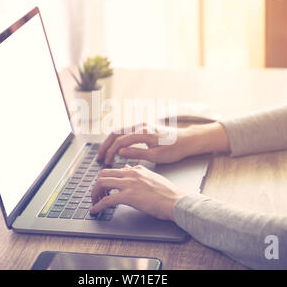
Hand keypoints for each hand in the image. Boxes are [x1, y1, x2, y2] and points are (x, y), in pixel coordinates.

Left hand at [90, 164, 185, 220]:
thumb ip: (140, 173)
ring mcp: (129, 184)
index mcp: (137, 169)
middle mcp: (131, 174)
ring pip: (102, 183)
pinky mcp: (128, 196)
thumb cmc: (168, 193)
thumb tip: (128, 169)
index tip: (105, 187)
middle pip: (104, 174)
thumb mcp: (153, 177)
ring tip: (95, 201)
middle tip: (97, 194)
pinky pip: (107, 200)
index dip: (107, 179)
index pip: (115, 170)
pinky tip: (95, 210)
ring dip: (95, 193)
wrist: (175, 201)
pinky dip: (98, 205)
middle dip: (98, 185)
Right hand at [96, 122, 229, 164]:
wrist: (188, 140)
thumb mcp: (156, 156)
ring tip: (105, 153)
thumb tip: (120, 152)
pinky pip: (126, 132)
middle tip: (99, 157)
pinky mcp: (144, 128)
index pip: (120, 141)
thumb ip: (136, 153)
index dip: (111, 152)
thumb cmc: (175, 149)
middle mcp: (140, 126)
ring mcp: (142, 125)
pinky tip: (116, 148)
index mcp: (143, 133)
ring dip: (110, 142)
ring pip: (119, 131)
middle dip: (106, 145)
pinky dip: (118, 140)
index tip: (106, 161)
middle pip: (116, 133)